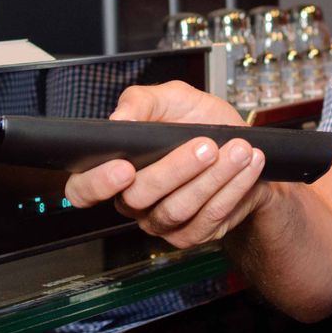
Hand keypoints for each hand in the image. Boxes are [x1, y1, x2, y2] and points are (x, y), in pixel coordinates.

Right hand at [62, 81, 268, 247]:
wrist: (244, 148)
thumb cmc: (201, 122)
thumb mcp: (172, 98)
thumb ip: (140, 101)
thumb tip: (118, 119)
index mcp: (117, 170)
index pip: (84, 189)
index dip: (97, 184)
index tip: (124, 167)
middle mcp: (134, 201)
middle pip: (139, 197)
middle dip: (176, 169)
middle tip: (206, 145)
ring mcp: (162, 222)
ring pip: (178, 209)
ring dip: (212, 178)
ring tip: (238, 150)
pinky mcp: (193, 234)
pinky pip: (209, 218)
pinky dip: (232, 189)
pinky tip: (248, 166)